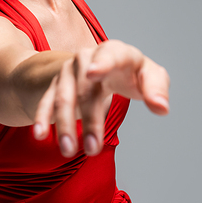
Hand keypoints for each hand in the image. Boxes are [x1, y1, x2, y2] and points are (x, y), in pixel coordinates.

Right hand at [33, 40, 169, 156]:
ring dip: (65, 125)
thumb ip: (157, 88)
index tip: (95, 73)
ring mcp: (68, 72)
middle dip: (89, 119)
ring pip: (64, 98)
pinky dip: (42, 118)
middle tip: (93, 149)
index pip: (111, 54)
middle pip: (87, 89)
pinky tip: (39, 135)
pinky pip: (46, 102)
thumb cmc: (129, 72)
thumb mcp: (148, 75)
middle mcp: (87, 58)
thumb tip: (161, 108)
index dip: (103, 63)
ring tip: (69, 150)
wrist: (96, 63)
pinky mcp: (54, 85)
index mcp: (115, 51)